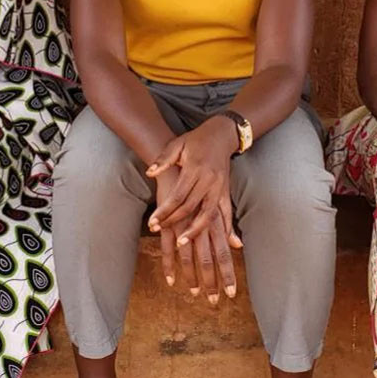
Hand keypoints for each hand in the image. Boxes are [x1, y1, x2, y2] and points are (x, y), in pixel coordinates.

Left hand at [146, 117, 241, 245]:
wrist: (221, 135)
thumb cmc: (196, 140)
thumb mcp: (177, 144)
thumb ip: (163, 159)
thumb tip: (149, 172)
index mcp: (195, 168)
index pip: (177, 196)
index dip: (164, 211)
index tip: (152, 223)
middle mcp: (208, 180)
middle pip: (190, 207)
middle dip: (173, 222)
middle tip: (158, 231)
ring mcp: (219, 187)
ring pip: (208, 214)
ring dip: (195, 231)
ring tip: (181, 243)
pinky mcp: (227, 191)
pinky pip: (226, 213)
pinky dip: (225, 228)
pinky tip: (220, 241)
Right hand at [155, 168, 238, 303]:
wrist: (178, 166)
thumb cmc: (199, 186)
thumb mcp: (218, 206)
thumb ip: (227, 227)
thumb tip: (239, 245)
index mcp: (215, 223)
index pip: (224, 254)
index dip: (228, 273)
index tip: (232, 292)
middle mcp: (202, 227)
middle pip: (210, 259)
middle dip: (213, 281)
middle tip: (214, 301)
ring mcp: (184, 226)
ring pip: (190, 257)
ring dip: (192, 277)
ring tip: (195, 293)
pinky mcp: (168, 224)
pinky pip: (168, 249)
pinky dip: (170, 264)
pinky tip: (171, 280)